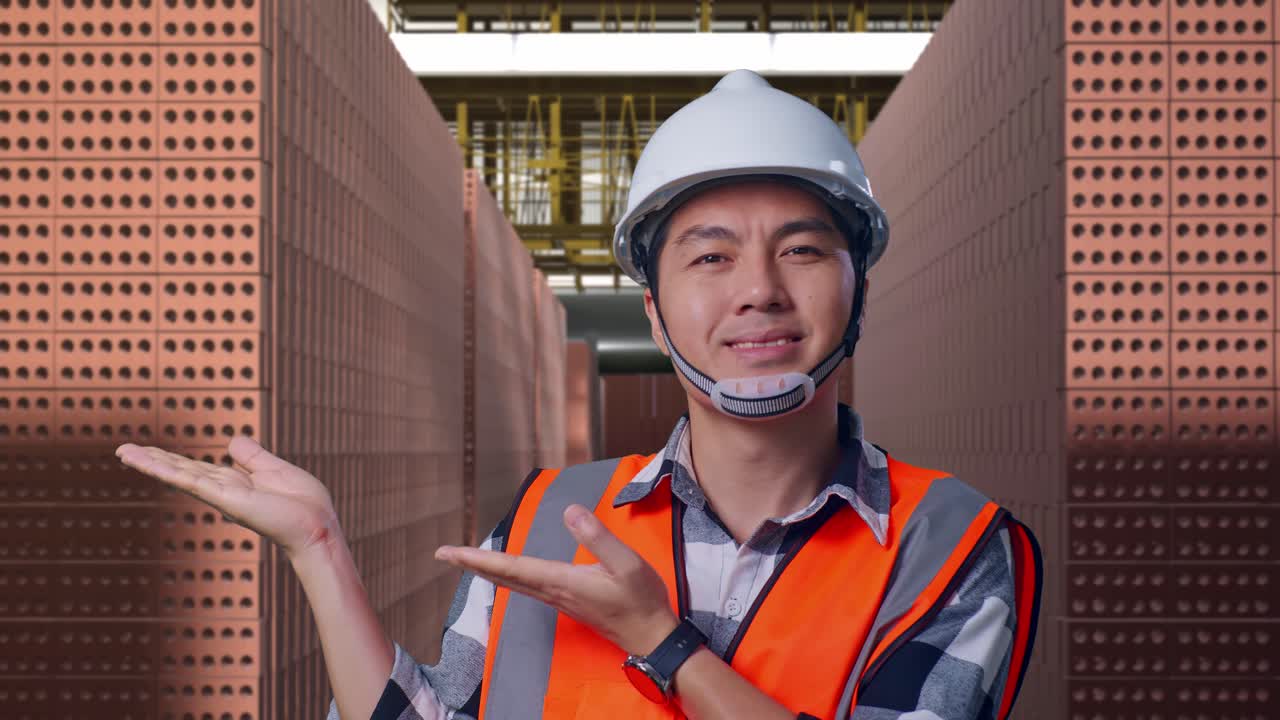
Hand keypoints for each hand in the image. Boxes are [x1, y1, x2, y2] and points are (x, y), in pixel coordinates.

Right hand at [114, 436, 341, 559]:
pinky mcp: (224, 498)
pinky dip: (167, 470)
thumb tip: (232, 441)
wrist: (316, 525)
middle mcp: (223, 490)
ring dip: (150, 463)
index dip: (174, 459)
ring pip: (179, 474)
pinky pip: (190, 480)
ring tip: (123, 452)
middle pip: (181, 470)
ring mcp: (221, 495)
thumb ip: (253, 457)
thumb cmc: (303, 504)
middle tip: (123, 450)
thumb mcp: (275, 470)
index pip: (197, 468)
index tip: (150, 450)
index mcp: (235, 483)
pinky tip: (147, 461)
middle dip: (154, 460)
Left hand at [435, 504, 678, 656]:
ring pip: (513, 583)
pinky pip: (526, 587)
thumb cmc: (641, 601)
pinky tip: (507, 572)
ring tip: (467, 560)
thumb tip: (570, 511)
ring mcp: (559, 599)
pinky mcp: (567, 601)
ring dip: (488, 570)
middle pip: (504, 577)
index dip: (477, 559)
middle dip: (472, 565)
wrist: (651, 637)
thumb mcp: (626, 564)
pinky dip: (508, 576)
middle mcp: (553, 592)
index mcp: (561, 580)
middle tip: (443, 553)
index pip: (511, 567)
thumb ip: (598, 537)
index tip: (449, 553)